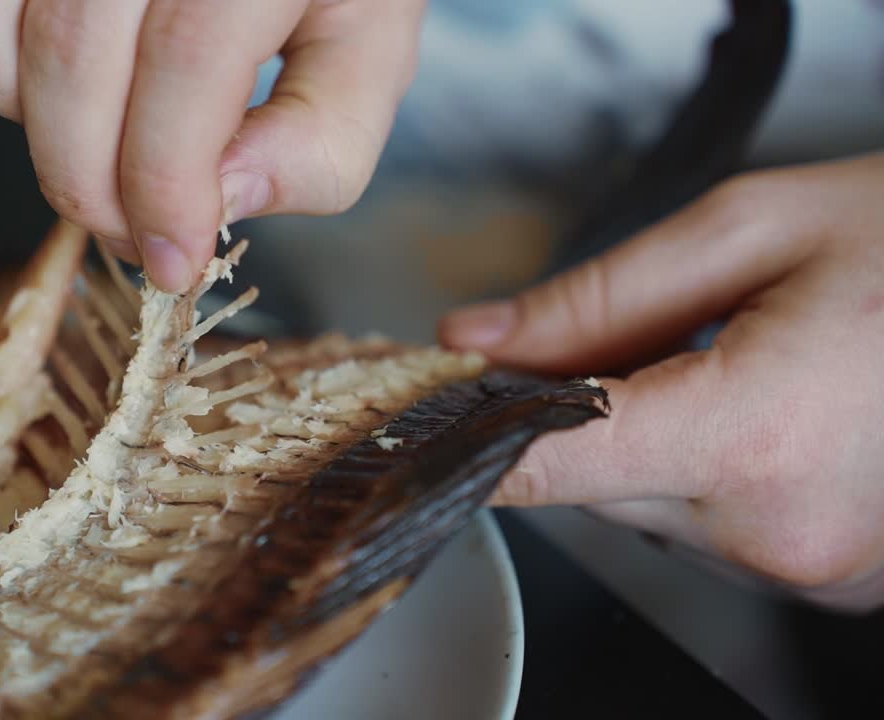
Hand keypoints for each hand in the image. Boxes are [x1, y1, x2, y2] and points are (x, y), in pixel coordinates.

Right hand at [0, 0, 425, 291]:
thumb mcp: (369, 43)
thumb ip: (324, 138)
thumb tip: (226, 201)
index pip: (183, 60)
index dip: (164, 181)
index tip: (172, 257)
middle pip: (78, 58)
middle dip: (94, 186)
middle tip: (133, 235)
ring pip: (12, 46)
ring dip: (49, 145)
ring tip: (112, 167)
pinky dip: (0, 83)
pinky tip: (67, 100)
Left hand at [439, 152, 883, 612]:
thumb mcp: (754, 230)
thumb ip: (597, 296)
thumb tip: (480, 338)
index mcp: (756, 435)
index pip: (548, 466)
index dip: (474, 435)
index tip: (433, 412)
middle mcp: (782, 531)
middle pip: (592, 488)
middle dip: (581, 417)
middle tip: (636, 338)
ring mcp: (814, 570)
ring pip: (649, 513)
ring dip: (651, 446)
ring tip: (741, 364)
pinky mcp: (833, 581)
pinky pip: (715, 532)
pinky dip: (708, 477)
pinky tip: (771, 414)